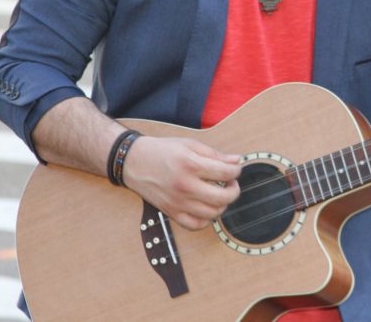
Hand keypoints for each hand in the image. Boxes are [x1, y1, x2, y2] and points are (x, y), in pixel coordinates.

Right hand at [122, 136, 242, 230]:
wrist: (133, 162)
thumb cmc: (162, 151)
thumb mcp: (190, 145)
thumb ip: (215, 154)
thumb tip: (237, 161)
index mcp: (190, 165)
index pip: (226, 173)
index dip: (236, 171)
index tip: (235, 169)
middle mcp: (185, 186)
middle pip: (223, 198)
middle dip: (234, 191)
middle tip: (231, 183)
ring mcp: (177, 202)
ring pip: (212, 214)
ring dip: (222, 205)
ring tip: (219, 194)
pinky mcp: (171, 212)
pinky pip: (196, 225)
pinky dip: (206, 219)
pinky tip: (207, 207)